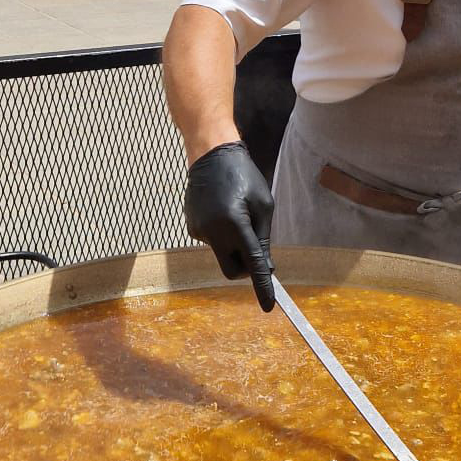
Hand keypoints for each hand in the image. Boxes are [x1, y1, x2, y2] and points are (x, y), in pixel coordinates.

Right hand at [183, 142, 275, 311]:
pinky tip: (221, 210)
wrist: (210, 154)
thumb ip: (264, 238)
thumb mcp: (263, 205)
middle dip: (245, 268)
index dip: (261, 287)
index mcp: (235, 225)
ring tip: (235, 212)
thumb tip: (264, 268)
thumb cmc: (244, 177)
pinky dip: (221, 234)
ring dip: (233, 244)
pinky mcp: (192, 228)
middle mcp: (213, 232)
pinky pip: (213, 242)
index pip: (252, 265)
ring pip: (222, 254)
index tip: (269, 306)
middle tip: (254, 248)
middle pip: (232, 270)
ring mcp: (199, 231)